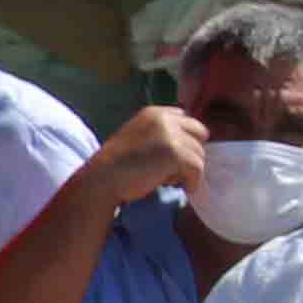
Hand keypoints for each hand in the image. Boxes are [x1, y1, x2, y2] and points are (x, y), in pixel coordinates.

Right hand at [97, 103, 211, 206]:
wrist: (102, 179)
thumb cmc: (116, 166)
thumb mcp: (137, 138)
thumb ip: (159, 134)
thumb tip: (187, 145)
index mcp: (154, 113)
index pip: (186, 119)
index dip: (185, 140)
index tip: (175, 157)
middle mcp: (164, 119)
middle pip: (199, 134)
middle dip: (191, 152)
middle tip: (175, 170)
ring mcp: (170, 135)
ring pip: (200, 154)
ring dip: (189, 170)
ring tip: (169, 181)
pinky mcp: (175, 153)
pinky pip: (198, 169)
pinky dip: (193, 182)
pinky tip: (183, 189)